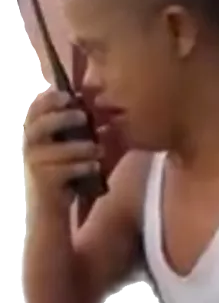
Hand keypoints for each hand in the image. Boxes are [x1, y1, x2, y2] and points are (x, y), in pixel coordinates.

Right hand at [22, 89, 103, 209]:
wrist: (52, 206)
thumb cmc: (65, 171)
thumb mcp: (71, 147)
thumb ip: (81, 131)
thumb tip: (105, 118)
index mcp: (36, 133)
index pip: (36, 110)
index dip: (49, 100)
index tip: (68, 95)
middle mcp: (30, 146)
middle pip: (41, 125)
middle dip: (63, 118)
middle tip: (83, 117)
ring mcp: (34, 164)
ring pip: (59, 150)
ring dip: (83, 148)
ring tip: (100, 151)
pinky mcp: (43, 180)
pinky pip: (67, 170)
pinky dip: (84, 167)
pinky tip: (95, 167)